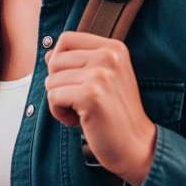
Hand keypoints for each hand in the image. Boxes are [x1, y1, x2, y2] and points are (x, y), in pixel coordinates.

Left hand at [44, 31, 156, 185]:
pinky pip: (53, 97)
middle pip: (55, 60)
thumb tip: (48, 55)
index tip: (74, 82)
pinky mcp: (91, 95)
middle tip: (79, 101)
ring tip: (81, 112)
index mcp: (114, 48)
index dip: (60, 62)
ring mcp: (101, 75)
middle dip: (58, 84)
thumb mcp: (102, 80)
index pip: (66, 39)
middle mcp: (109, 56)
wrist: (136, 145)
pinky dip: (59, 113)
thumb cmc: (116, 114)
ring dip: (59, 101)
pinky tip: (79, 121)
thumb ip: (77, 63)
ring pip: (51, 80)